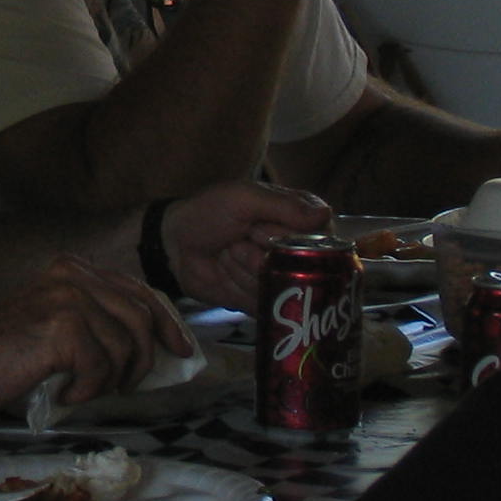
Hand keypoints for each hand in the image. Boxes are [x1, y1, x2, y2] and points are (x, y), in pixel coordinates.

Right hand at [0, 255, 187, 414]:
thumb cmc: (0, 356)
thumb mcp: (54, 326)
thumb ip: (95, 322)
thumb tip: (151, 345)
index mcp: (71, 268)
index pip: (138, 290)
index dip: (167, 322)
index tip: (181, 349)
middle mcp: (71, 274)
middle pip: (141, 317)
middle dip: (144, 359)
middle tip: (125, 386)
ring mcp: (67, 297)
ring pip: (126, 346)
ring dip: (110, 379)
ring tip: (81, 389)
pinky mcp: (62, 326)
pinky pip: (102, 367)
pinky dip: (87, 390)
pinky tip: (64, 393)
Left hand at [159, 181, 331, 311]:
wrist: (173, 245)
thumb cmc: (207, 212)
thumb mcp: (243, 197)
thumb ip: (284, 205)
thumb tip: (327, 214)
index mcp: (298, 218)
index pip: (319, 236)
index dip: (286, 237)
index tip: (256, 230)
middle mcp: (297, 248)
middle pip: (302, 264)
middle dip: (261, 255)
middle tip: (236, 240)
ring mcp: (282, 275)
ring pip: (283, 285)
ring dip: (246, 269)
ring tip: (228, 253)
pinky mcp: (266, 299)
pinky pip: (268, 304)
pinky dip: (241, 288)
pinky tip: (226, 273)